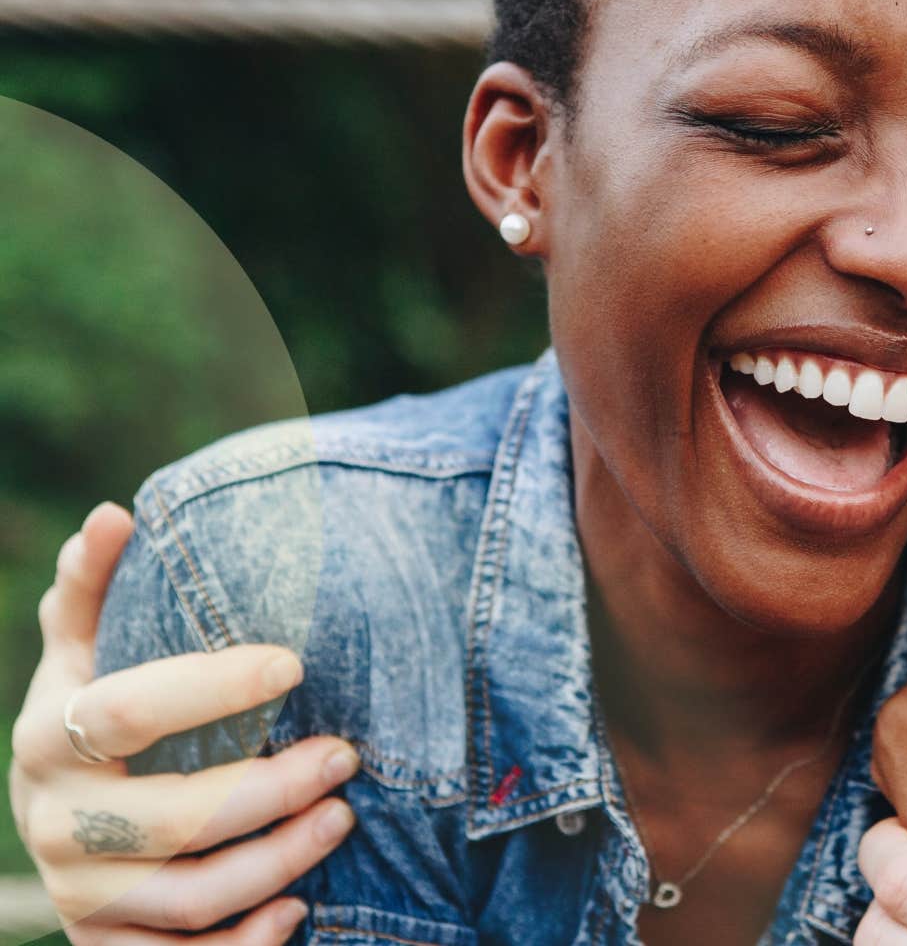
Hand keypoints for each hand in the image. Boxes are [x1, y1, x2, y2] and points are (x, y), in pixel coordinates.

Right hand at [9, 503, 360, 944]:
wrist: (63, 823)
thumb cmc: (98, 721)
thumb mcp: (87, 655)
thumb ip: (97, 591)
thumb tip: (116, 514)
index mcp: (48, 739)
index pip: (127, 711)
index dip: (210, 687)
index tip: (294, 662)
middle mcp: (54, 824)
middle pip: (170, 817)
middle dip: (269, 790)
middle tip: (346, 756)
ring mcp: (81, 894)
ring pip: (186, 896)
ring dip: (276, 863)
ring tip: (343, 819)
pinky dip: (243, 944)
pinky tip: (297, 912)